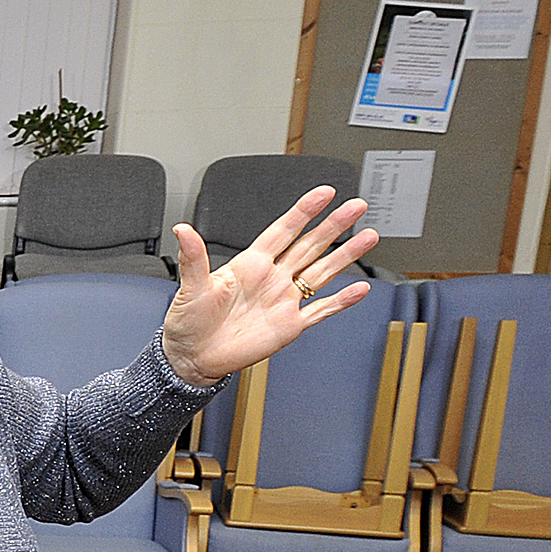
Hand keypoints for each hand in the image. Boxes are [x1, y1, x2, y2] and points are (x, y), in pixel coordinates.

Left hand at [161, 186, 378, 386]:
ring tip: (368, 237)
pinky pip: (320, 311)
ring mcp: (282, 301)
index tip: (323, 193)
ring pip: (321, 272)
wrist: (191, 358)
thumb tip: (182, 229)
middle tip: (356, 206)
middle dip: (334, 226)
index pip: (282, 231)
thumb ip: (193, 257)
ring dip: (345, 256)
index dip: (303, 212)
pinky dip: (340, 301)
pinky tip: (358, 289)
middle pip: (309, 245)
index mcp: (249, 265)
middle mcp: (271, 279)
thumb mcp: (190, 287)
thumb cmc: (188, 323)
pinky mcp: (288, 326)